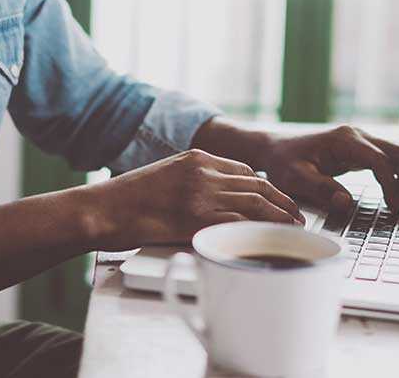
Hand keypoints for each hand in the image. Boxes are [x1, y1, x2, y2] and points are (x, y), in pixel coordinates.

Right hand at [89, 149, 301, 250]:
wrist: (101, 209)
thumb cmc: (127, 200)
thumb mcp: (165, 177)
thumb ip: (192, 183)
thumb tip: (216, 202)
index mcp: (196, 158)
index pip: (244, 171)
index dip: (267, 188)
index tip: (278, 200)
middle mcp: (203, 171)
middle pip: (257, 185)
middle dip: (282, 201)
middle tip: (297, 217)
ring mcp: (201, 194)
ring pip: (255, 203)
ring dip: (280, 217)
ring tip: (293, 230)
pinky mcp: (196, 218)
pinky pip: (238, 223)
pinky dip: (260, 232)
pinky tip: (270, 241)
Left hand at [257, 126, 398, 212]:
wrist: (274, 148)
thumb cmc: (282, 162)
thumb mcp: (294, 178)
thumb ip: (320, 189)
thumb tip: (347, 203)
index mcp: (344, 140)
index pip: (380, 161)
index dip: (391, 186)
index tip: (395, 209)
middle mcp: (357, 136)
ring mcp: (360, 140)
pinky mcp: (359, 149)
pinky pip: (388, 160)